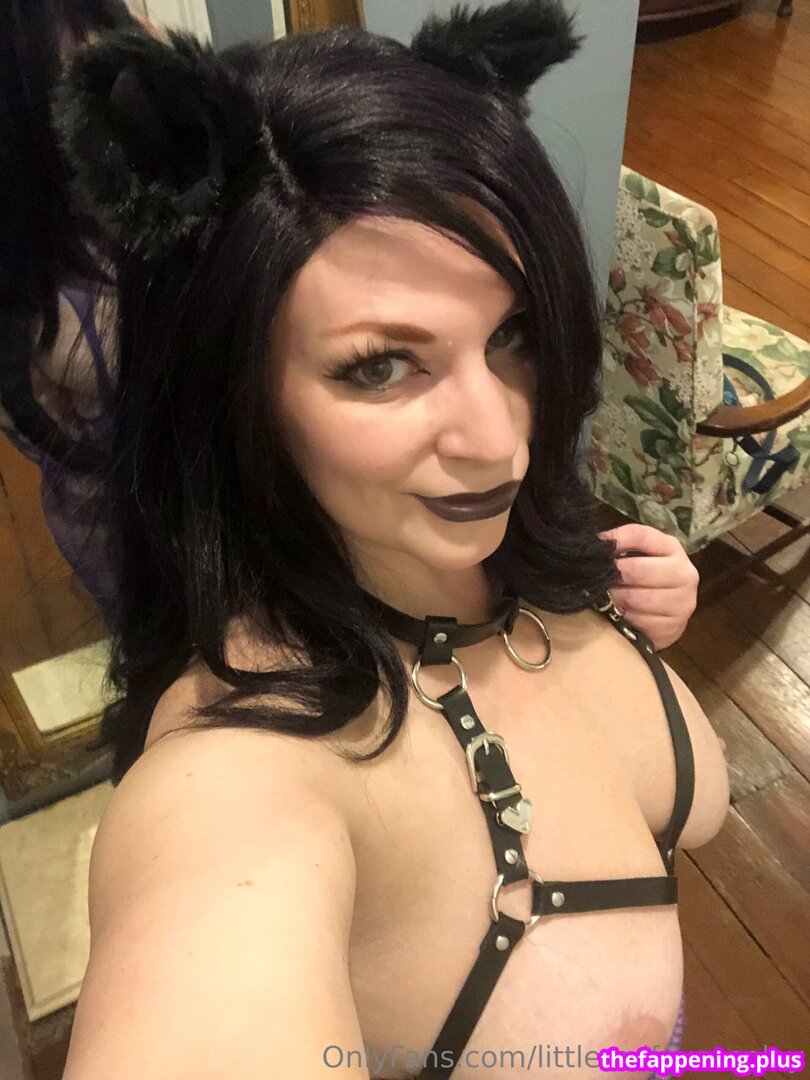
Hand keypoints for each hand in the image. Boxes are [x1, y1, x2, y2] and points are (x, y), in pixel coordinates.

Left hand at [599, 523, 698, 650]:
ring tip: (607, 597)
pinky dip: (626, 618)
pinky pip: (641, 621)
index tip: (596, 548)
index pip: (640, 536)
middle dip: (613, 575)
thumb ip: (621, 547)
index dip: (615, 540)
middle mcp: (684, 573)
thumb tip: (595, 545)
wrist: (667, 613)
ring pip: (638, 598)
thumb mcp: (638, 555)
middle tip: (597, 579)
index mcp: (672, 548)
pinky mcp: (675, 626)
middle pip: (638, 569)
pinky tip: (620, 614)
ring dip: (617, 598)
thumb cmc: (646, 578)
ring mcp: (682, 601)